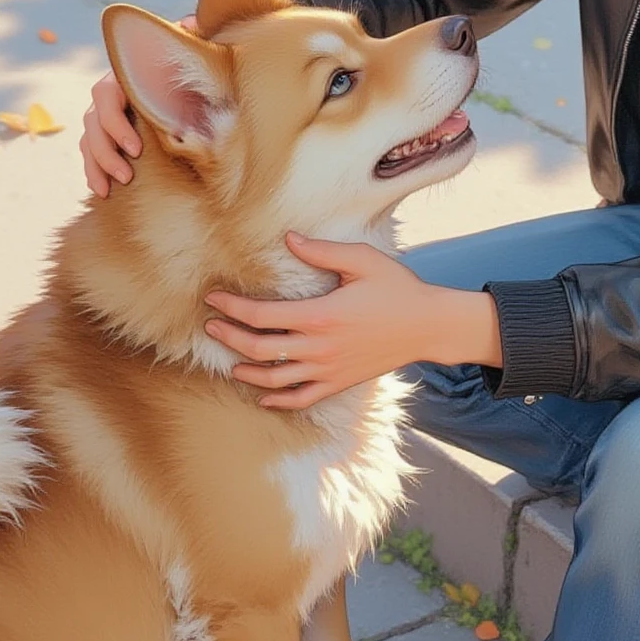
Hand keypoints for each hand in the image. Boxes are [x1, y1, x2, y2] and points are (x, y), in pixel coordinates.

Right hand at [82, 13, 197, 196]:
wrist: (187, 79)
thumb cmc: (190, 66)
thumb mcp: (190, 54)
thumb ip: (188, 41)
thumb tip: (190, 22)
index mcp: (124, 76)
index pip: (105, 97)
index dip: (116, 123)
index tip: (137, 147)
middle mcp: (109, 95)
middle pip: (92, 123)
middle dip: (107, 150)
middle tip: (126, 173)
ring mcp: (104, 117)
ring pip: (88, 140)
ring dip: (98, 164)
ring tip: (113, 186)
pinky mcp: (106, 137)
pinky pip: (90, 155)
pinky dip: (93, 172)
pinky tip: (101, 191)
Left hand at [202, 233, 442, 408]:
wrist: (428, 326)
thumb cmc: (397, 288)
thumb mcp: (363, 260)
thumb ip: (322, 251)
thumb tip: (288, 239)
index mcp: (320, 315)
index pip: (261, 316)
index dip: (232, 308)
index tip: (213, 298)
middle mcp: (319, 347)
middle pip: (259, 349)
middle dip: (229, 337)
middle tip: (211, 326)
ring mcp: (328, 370)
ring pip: (274, 379)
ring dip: (246, 371)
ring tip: (230, 362)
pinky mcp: (339, 382)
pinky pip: (302, 399)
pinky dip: (278, 401)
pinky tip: (263, 396)